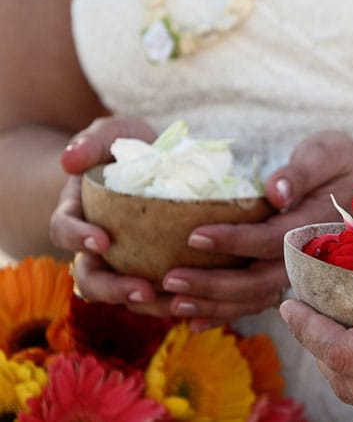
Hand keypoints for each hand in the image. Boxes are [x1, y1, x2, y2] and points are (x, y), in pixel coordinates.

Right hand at [48, 117, 169, 315]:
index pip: (64, 231)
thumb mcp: (113, 134)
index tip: (102, 240)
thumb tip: (69, 159)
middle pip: (91, 279)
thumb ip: (93, 141)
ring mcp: (126, 263)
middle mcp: (97, 247)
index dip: (78, 239)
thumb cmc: (132, 147)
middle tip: (143, 290)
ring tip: (176, 304)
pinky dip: (175, 302)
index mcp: (79, 215)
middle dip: (114, 289)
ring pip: (126, 295)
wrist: (163, 163)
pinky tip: (200, 303)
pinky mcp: (155, 271)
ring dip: (148, 306)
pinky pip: (159, 296)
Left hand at [161, 131, 352, 323]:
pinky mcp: (294, 276)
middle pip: (258, 281)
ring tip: (171, 304)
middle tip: (168, 280)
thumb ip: (302, 171)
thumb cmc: (348, 163)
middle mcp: (309, 257)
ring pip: (257, 299)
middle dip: (212, 286)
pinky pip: (261, 300)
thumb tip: (274, 190)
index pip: (269, 240)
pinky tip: (196, 320)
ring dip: (215, 306)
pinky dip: (229, 313)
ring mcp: (303, 272)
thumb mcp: (330, 152)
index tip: (193, 236)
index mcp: (315, 225)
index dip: (232, 241)